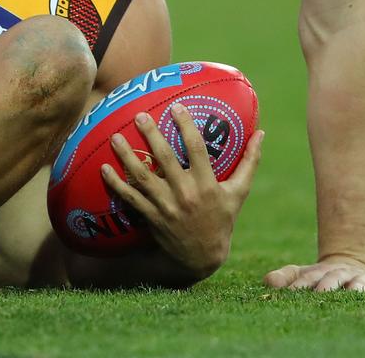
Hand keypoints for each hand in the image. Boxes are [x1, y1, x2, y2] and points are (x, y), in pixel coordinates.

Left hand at [101, 104, 263, 279]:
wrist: (202, 257)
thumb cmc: (222, 218)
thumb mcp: (239, 192)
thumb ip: (249, 162)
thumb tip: (262, 132)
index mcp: (207, 185)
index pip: (196, 151)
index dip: (186, 128)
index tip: (176, 107)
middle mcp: (185, 194)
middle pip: (165, 161)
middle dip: (151, 137)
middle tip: (140, 115)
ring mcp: (166, 207)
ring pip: (142, 179)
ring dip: (127, 158)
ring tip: (114, 137)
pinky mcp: (151, 217)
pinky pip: (130, 199)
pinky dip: (115, 184)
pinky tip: (102, 168)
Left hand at [264, 256, 364, 292]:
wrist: (349, 263)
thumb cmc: (320, 277)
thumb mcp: (301, 274)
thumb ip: (285, 277)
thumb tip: (268, 282)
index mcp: (318, 272)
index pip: (307, 278)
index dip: (299, 285)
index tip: (291, 293)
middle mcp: (338, 273)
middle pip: (332, 279)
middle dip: (327, 286)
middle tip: (320, 294)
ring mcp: (357, 278)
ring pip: (356, 283)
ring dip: (354, 288)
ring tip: (352, 293)